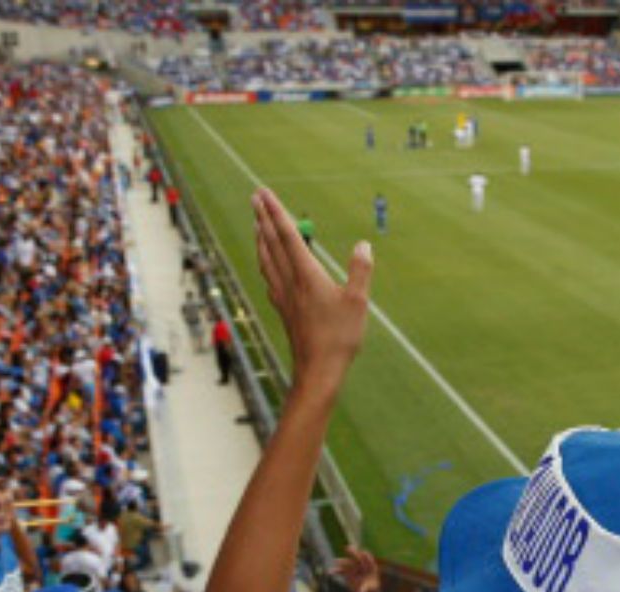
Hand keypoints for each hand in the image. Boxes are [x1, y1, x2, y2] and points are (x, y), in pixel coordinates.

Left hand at [252, 188, 371, 397]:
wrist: (317, 370)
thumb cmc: (339, 337)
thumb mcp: (358, 301)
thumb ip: (360, 270)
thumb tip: (363, 244)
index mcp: (306, 274)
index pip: (287, 235)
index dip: (275, 211)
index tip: (264, 192)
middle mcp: (289, 281)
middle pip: (271, 242)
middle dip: (263, 217)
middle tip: (255, 197)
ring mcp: (283, 295)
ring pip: (266, 259)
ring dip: (260, 237)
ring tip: (257, 223)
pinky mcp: (283, 308)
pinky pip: (268, 276)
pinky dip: (264, 260)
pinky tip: (265, 263)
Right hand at [333, 546, 380, 591]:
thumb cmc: (371, 590)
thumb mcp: (372, 590)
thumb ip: (367, 589)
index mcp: (371, 566)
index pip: (368, 559)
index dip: (365, 555)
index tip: (362, 552)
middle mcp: (362, 565)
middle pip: (357, 557)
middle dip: (353, 552)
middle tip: (348, 547)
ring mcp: (354, 568)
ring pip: (347, 563)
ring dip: (341, 561)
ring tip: (336, 561)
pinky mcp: (347, 573)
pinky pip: (341, 570)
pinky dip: (336, 570)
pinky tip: (330, 572)